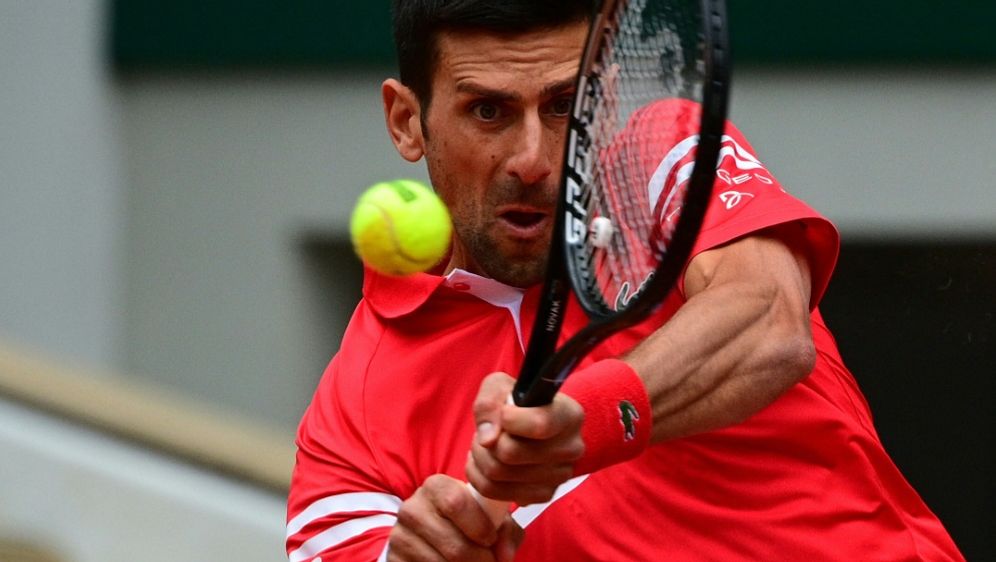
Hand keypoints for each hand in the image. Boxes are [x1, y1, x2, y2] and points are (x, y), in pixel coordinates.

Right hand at [387, 474, 522, 561]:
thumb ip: (505, 530)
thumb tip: (504, 554)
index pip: (455, 503)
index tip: (491, 541)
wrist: (431, 536)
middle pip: (453, 544)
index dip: (479, 527)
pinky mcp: (394, 559)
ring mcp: (400, 535)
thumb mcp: (488, 518)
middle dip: (480, 560)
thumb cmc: (467, 523)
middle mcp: (412, 507)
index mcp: (435, 486)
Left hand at [466, 372, 584, 504]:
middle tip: (486, 432)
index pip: (540, 424)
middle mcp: (571, 448)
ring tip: (485, 446)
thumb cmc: (517, 403)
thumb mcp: (501, 387)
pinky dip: (480, 476)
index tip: (503, 414)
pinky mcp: (544, 494)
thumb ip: (490, 403)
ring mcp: (560, 475)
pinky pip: (495, 492)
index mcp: (570, 415)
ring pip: (498, 474)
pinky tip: (487, 462)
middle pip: (510, 452)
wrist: (529, 428)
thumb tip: (488, 439)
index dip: (509, 419)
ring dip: (480, 457)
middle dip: (485, 441)